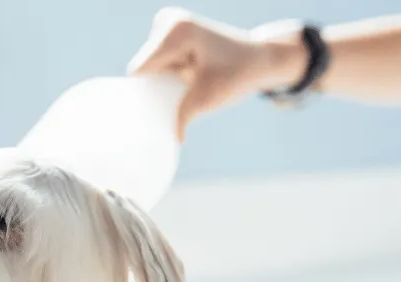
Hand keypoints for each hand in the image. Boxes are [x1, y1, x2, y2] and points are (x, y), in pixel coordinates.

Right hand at [128, 7, 306, 140]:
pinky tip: (184, 80)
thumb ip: (183, 118)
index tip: (154, 110)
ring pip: (149, 66)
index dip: (144, 92)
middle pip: (143, 67)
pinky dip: (167, 74)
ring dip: (162, 80)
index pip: (140, 70)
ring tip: (186, 85)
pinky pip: (156, 61)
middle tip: (177, 98)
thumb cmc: (237, 74)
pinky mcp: (170, 32)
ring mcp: (168, 24)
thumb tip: (172, 140)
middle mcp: (168, 21)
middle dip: (154, 86)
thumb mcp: (208, 100)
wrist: (259, 58)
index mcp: (176, 32)